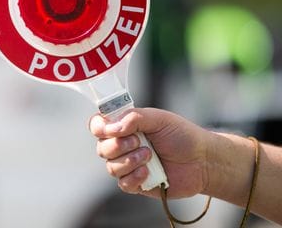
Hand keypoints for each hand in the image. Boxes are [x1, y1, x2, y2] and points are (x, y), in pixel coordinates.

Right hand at [89, 108, 210, 198]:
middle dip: (118, 145)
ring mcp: (128, 165)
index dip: (100, 128)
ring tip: (149, 156)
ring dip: (129, 161)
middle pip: (101, 148)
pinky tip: (148, 172)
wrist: (203, 161)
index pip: (98, 126)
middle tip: (139, 142)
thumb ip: (134, 118)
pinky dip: (134, 177)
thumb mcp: (159, 119)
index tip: (112, 129)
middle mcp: (122, 146)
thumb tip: (113, 127)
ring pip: (111, 167)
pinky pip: (123, 183)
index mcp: (124, 127)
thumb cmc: (182, 136)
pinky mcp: (136, 183)